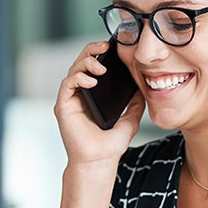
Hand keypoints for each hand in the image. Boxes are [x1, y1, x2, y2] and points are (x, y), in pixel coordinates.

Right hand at [55, 40, 144, 165]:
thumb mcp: (130, 119)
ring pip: (73, 69)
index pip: (94, 66)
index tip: (115, 47)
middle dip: (92, 50)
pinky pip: (67, 84)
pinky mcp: (63, 106)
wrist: (99, 161)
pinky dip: (78, 77)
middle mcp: (79, 94)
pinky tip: (91, 80)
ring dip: (86, 62)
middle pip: (82, 63)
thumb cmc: (110, 145)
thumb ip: (134, 103)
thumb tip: (144, 88)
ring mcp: (70, 99)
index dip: (101, 53)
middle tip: (106, 45)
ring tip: (101, 66)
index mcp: (92, 95)